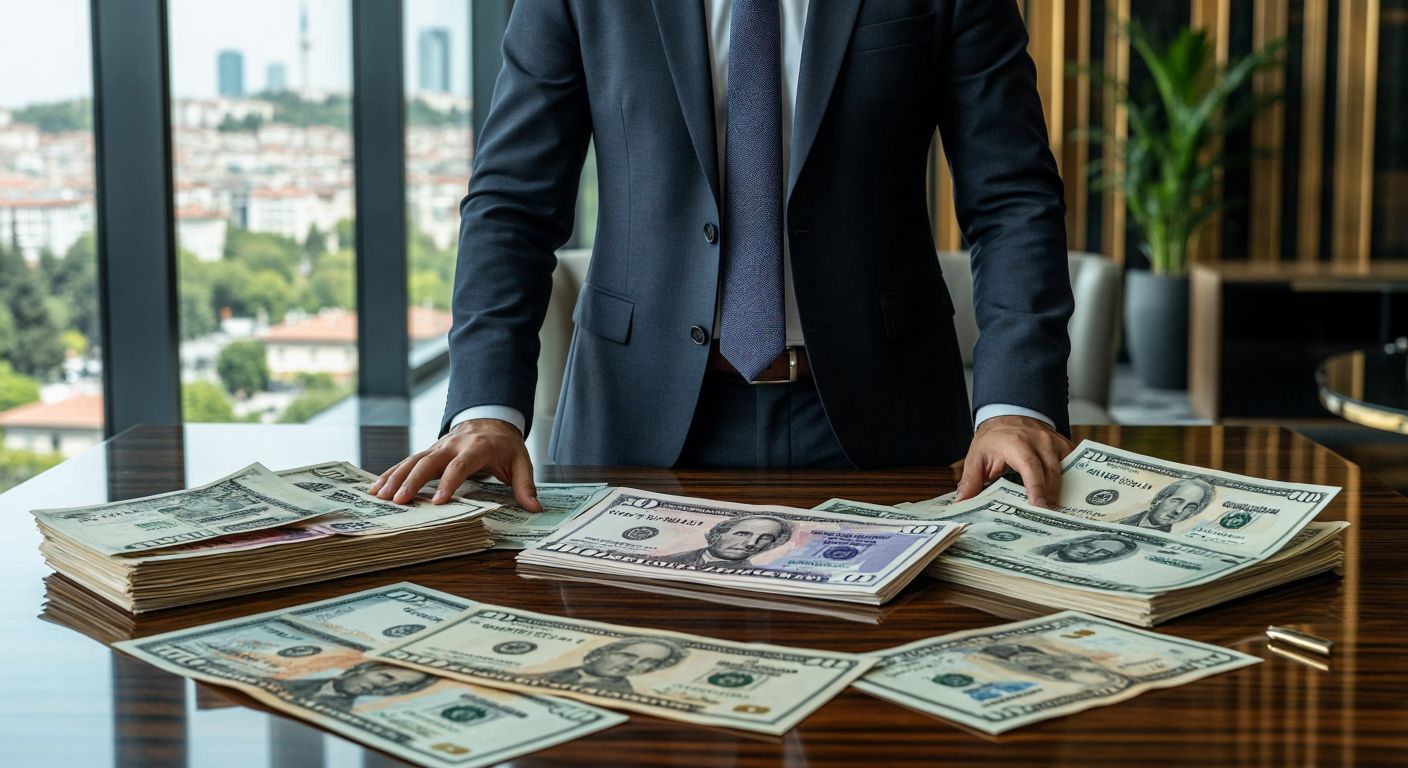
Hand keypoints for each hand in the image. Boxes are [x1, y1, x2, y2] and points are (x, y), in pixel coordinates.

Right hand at [368, 419, 542, 511]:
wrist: (491, 418)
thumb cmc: (505, 445)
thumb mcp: (521, 462)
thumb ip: (526, 485)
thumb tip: (535, 508)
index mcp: (476, 448)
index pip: (460, 466)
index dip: (449, 483)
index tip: (437, 502)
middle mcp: (452, 445)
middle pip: (428, 462)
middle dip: (412, 481)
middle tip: (398, 501)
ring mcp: (437, 447)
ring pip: (412, 461)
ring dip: (394, 478)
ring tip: (379, 497)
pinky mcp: (428, 451)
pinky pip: (406, 462)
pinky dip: (390, 474)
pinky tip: (376, 488)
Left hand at [954, 415, 1071, 507]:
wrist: (1009, 412)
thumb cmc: (993, 439)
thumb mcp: (977, 456)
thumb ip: (971, 480)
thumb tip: (961, 504)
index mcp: (1016, 443)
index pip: (1030, 467)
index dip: (1037, 488)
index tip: (1040, 507)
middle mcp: (1039, 441)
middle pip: (1051, 472)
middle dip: (1051, 496)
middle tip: (1049, 519)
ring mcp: (1054, 441)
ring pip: (1065, 470)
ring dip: (1062, 491)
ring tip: (1057, 512)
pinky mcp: (1064, 445)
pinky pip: (1072, 465)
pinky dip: (1070, 481)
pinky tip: (1065, 498)